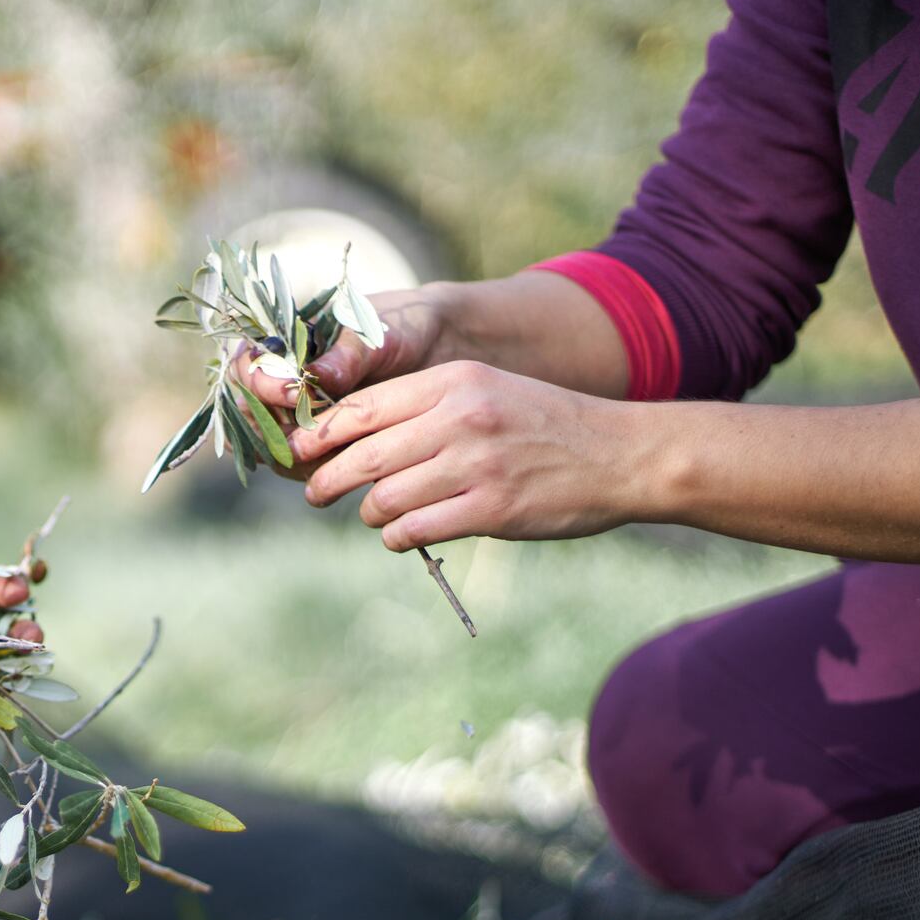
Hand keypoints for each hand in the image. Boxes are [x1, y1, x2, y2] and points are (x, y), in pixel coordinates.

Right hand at [231, 286, 460, 480]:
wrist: (434, 348)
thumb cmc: (399, 327)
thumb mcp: (375, 333)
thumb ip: (347, 355)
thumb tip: (319, 376)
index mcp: (283, 342)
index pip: (247, 367)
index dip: (261, 385)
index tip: (291, 393)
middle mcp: (280, 381)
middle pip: (247, 414)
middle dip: (271, 430)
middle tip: (302, 438)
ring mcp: (295, 414)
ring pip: (268, 444)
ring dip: (290, 456)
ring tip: (327, 454)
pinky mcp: (316, 443)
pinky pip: (296, 464)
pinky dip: (309, 469)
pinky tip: (339, 468)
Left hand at [294, 360, 643, 551]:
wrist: (620, 455)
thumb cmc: (545, 425)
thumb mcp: (487, 391)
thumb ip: (427, 407)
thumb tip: (358, 437)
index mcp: (454, 382)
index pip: (364, 407)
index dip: (320, 433)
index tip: (299, 449)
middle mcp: (461, 418)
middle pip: (363, 454)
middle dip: (327, 478)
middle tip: (314, 492)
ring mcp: (475, 466)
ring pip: (384, 497)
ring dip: (369, 513)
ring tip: (375, 515)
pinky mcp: (491, 510)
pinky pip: (415, 530)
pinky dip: (398, 537)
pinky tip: (402, 535)